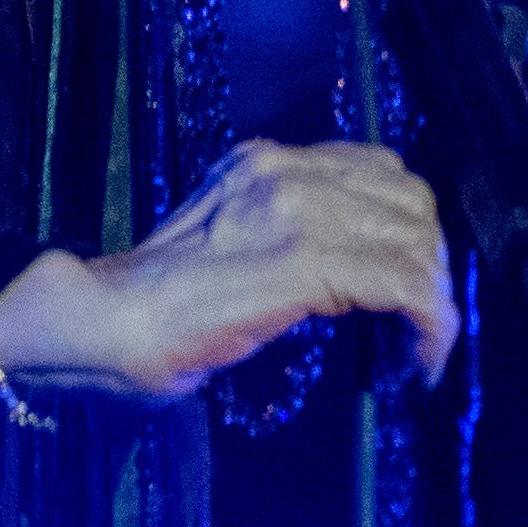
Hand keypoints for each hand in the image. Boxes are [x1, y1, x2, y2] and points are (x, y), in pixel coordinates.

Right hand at [0, 139, 457, 399]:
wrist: (93, 320)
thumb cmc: (146, 303)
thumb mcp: (225, 243)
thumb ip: (280, 236)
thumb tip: (346, 268)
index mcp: (264, 162)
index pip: (379, 170)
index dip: (409, 230)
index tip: (406, 290)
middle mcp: (284, 170)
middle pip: (411, 200)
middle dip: (431, 265)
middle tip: (418, 326)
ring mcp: (293, 211)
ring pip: (415, 242)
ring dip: (434, 301)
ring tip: (419, 350)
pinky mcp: (300, 263)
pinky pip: (403, 286)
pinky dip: (428, 326)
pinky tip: (417, 364)